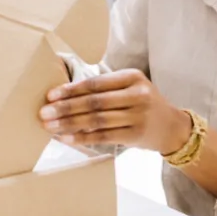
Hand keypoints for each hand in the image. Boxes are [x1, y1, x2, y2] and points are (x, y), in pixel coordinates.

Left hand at [40, 69, 191, 153]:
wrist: (172, 127)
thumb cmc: (143, 104)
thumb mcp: (131, 87)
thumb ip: (105, 88)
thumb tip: (65, 94)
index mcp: (133, 77)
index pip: (96, 83)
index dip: (72, 90)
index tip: (51, 95)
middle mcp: (137, 95)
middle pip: (95, 102)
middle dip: (66, 108)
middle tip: (44, 113)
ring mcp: (138, 116)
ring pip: (96, 120)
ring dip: (70, 124)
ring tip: (50, 127)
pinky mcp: (135, 135)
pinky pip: (103, 136)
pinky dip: (83, 137)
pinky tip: (67, 138)